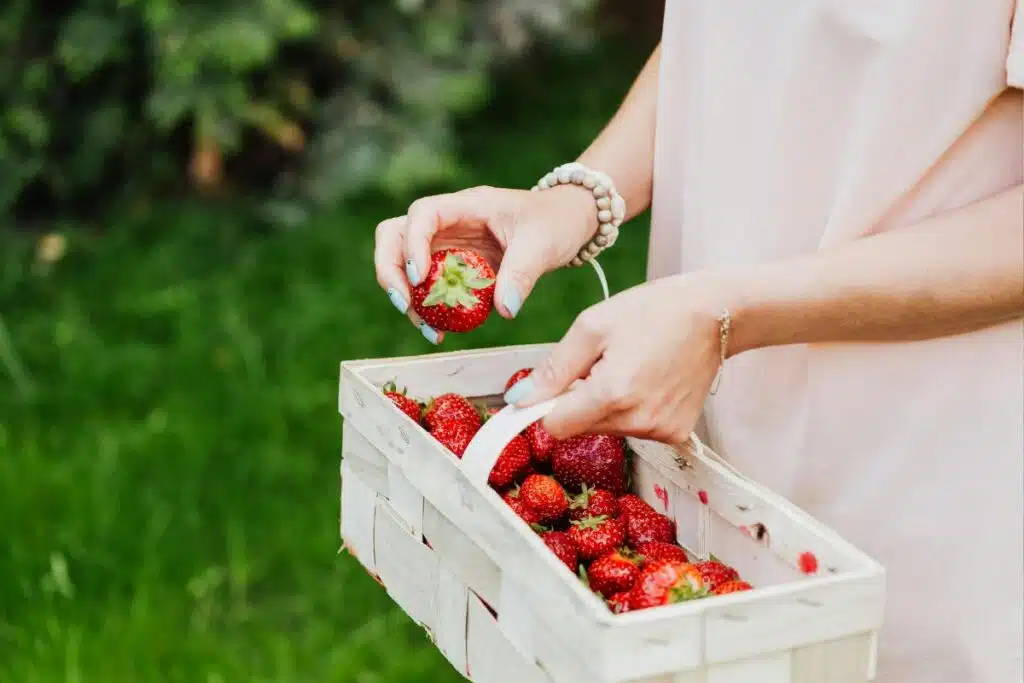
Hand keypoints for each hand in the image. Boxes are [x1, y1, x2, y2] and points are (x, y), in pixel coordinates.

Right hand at [374, 184, 596, 343]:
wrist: (569, 223)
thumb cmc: (556, 221)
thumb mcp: (543, 243)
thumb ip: (522, 273)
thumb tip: (504, 309)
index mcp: (467, 205)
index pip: (422, 214)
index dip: (412, 244)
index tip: (422, 278)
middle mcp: (449, 223)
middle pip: (394, 235)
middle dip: (391, 270)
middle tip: (405, 304)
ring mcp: (448, 245)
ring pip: (403, 264)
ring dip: (406, 296)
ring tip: (427, 328)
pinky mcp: (454, 268)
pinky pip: (429, 287)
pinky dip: (427, 308)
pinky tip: (441, 331)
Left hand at [504, 275, 726, 445]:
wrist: (716, 313)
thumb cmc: (654, 311)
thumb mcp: (593, 327)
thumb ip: (554, 369)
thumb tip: (519, 401)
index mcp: (612, 393)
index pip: (554, 426)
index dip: (545, 406)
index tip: (550, 386)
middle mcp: (638, 421)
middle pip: (580, 427)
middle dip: (578, 400)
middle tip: (601, 363)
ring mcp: (660, 431)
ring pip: (606, 429)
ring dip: (605, 404)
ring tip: (630, 367)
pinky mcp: (676, 433)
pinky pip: (634, 428)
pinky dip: (632, 409)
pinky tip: (649, 380)